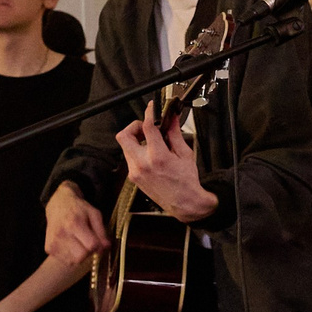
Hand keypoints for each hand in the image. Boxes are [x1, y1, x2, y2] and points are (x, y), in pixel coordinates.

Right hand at [45, 183, 109, 266]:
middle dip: (88, 252)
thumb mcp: (94, 214)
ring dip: (79, 255)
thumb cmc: (78, 209)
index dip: (98, 246)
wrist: (57, 205)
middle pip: (81, 256)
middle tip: (88, 243)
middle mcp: (61, 234)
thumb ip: (101, 231)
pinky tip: (71, 244)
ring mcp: (53, 242)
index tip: (98, 243)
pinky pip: (65, 260)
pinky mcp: (49, 248)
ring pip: (73, 261)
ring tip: (79, 242)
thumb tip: (106, 246)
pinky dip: (71, 256)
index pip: (91, 245)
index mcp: (74, 224)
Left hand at [116, 107, 219, 222]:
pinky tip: (150, 154)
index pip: (147, 127)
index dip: (149, 113)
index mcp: (157, 157)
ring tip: (150, 141)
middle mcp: (142, 164)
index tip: (152, 109)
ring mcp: (135, 172)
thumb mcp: (184, 154)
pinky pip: (130, 158)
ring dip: (135, 139)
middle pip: (124, 136)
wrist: (185, 203)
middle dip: (133, 127)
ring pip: (125, 147)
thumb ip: (175, 134)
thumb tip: (172, 120)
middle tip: (145, 127)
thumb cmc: (186, 182)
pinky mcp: (133, 178)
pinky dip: (137, 151)